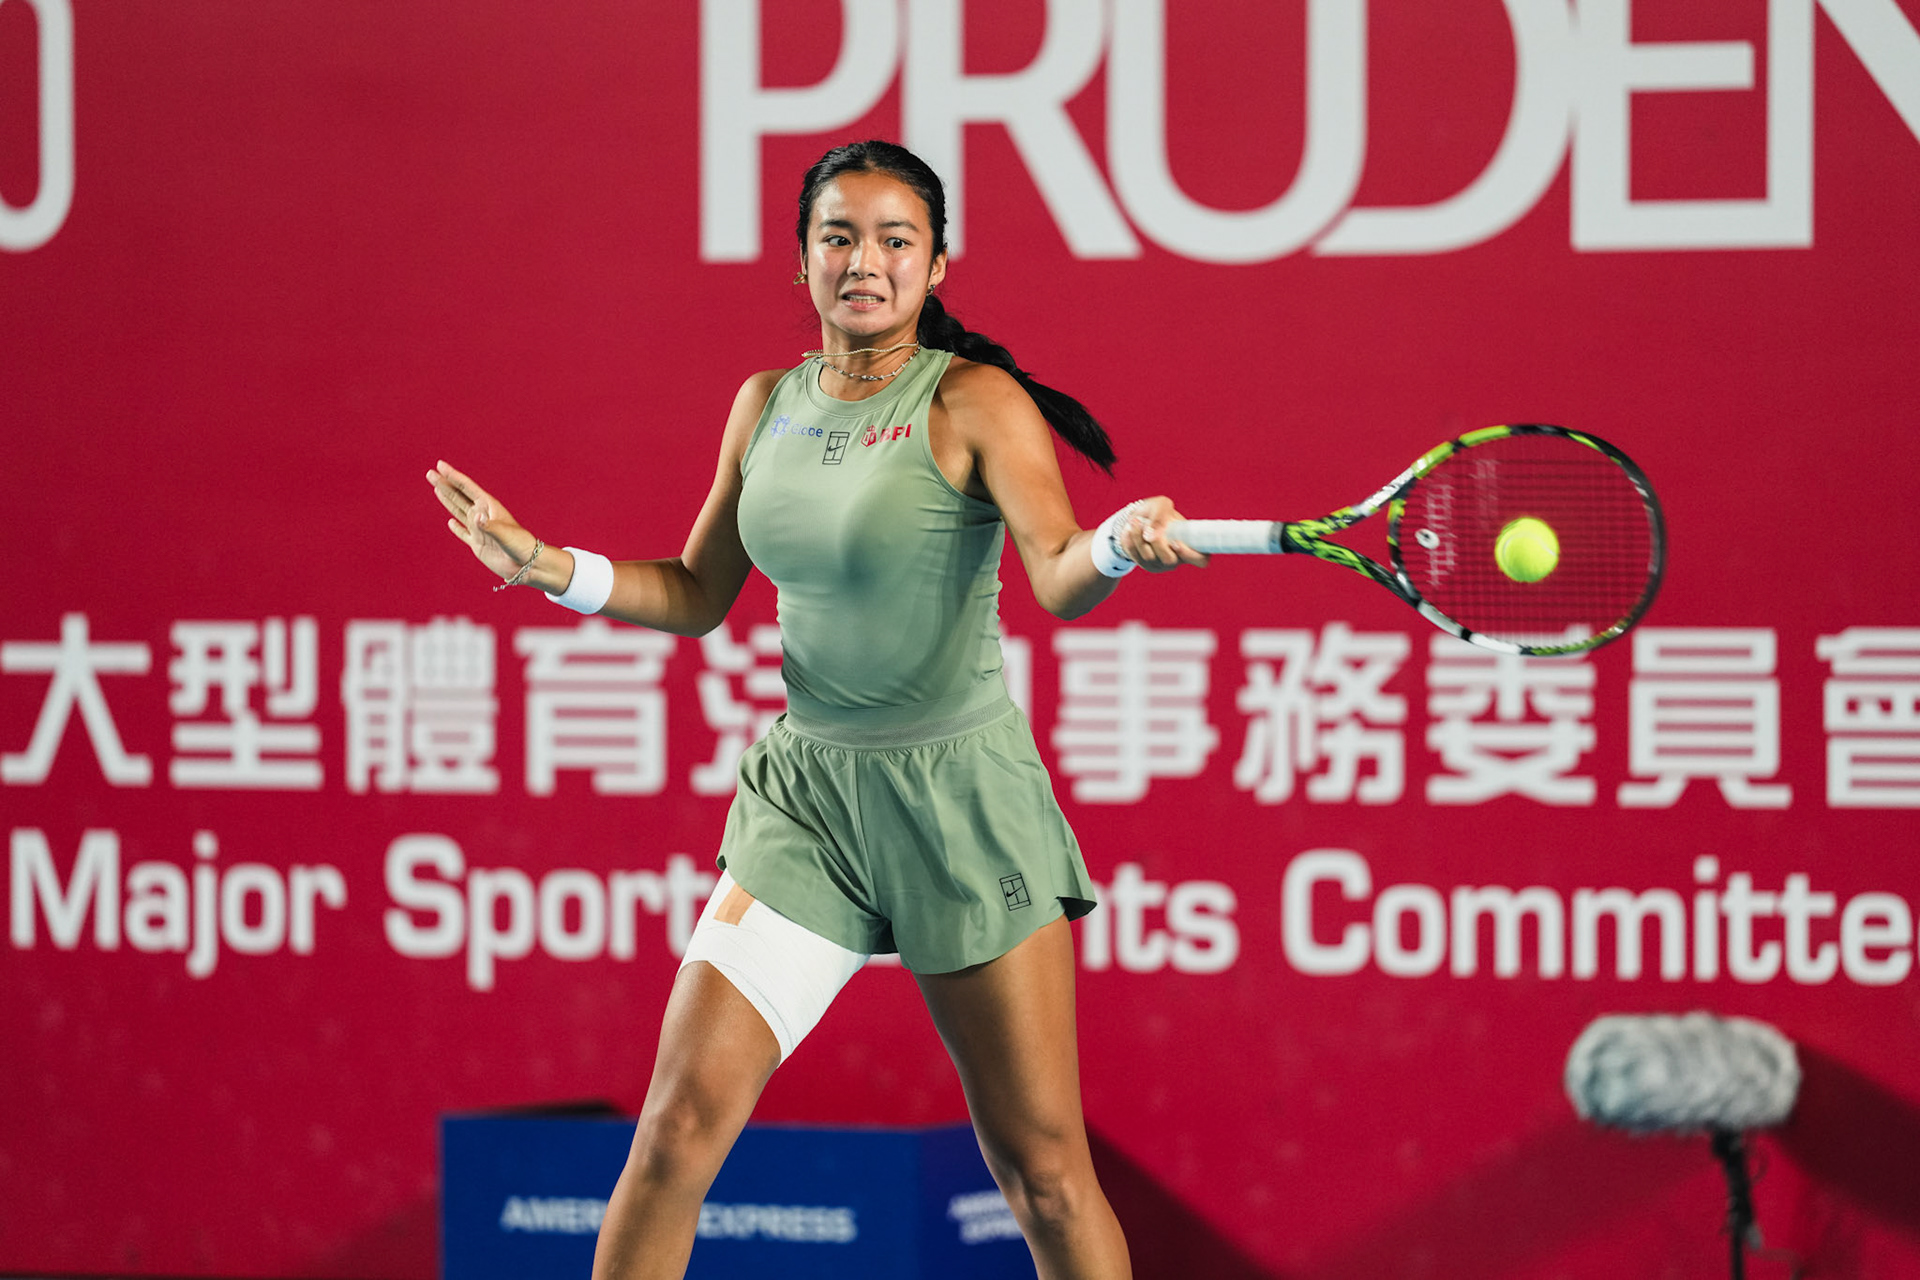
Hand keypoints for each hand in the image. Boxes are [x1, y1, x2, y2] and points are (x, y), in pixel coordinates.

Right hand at [426, 460, 540, 583]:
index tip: (439, 465)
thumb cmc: (520, 546)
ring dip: (447, 500)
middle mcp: (483, 516)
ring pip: (459, 511)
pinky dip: (456, 528)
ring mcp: (480, 530)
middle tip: (430, 473)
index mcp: (489, 507)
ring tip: (437, 488)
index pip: (467, 488)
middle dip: (444, 485)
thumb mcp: (505, 534)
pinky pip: (464, 533)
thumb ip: (489, 526)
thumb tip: (476, 517)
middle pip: (459, 496)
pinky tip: (451, 522)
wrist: (527, 565)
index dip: (453, 476)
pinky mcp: (478, 544)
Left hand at [1117, 496, 1208, 571]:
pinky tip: (1130, 530)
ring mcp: (1162, 564)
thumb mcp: (1161, 505)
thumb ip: (1160, 515)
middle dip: (1157, 543)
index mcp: (1191, 543)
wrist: (1139, 517)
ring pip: (1150, 558)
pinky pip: (1136, 557)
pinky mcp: (1147, 565)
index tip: (1175, 542)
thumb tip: (1152, 534)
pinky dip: (1131, 541)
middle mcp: (1179, 557)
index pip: (1202, 559)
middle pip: (1170, 561)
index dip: (1191, 555)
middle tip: (1148, 527)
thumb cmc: (1157, 511)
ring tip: (1136, 522)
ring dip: (1139, 538)